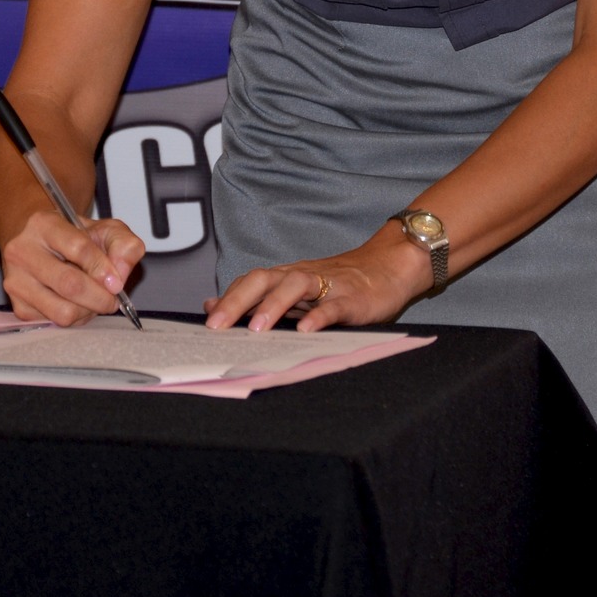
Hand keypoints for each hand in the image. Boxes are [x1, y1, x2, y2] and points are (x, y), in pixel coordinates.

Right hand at [0, 210, 145, 325]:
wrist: (43, 245)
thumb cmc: (76, 238)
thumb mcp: (105, 230)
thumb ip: (123, 245)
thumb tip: (121, 272)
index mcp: (44, 224)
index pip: (79, 248)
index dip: (103, 269)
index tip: (118, 282)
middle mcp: (22, 251)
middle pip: (69, 284)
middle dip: (100, 297)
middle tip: (113, 299)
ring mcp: (15, 280)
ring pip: (62, 310)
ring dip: (88, 310)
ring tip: (94, 300)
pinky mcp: (17, 306)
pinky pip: (54, 323)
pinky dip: (75, 318)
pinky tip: (76, 303)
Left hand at [204, 227, 432, 332]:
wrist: (391, 265)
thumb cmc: (341, 283)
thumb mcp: (297, 290)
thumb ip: (258, 298)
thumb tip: (212, 305)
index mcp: (288, 276)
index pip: (250, 282)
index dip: (227, 299)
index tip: (205, 321)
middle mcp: (303, 276)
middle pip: (263, 279)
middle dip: (237, 301)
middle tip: (216, 326)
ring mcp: (328, 285)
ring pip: (294, 287)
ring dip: (272, 306)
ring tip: (256, 329)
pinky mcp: (354, 299)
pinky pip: (334, 306)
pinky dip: (319, 317)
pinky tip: (306, 331)